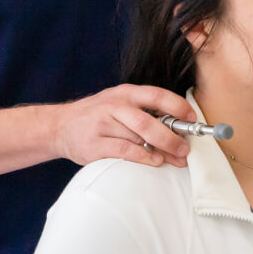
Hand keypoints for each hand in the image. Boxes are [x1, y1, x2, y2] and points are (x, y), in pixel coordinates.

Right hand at [54, 84, 196, 168]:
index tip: (192, 119)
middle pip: (147, 121)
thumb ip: (144, 112)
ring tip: (176, 159)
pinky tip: (155, 161)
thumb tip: (178, 128)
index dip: (177, 106)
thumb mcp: (119, 104)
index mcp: (125, 93)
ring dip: (161, 149)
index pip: (156, 95)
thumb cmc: (98, 117)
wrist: (59, 126)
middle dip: (171, 136)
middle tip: (186, 149)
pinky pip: (124, 152)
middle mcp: (114, 105)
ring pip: (137, 137)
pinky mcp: (94, 145)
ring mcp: (102, 124)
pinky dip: (143, 157)